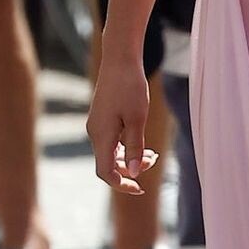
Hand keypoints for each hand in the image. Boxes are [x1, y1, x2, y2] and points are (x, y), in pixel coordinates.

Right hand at [87, 57, 159, 194]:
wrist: (120, 59)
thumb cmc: (130, 87)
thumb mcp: (137, 119)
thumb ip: (134, 147)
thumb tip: (133, 173)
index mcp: (102, 136)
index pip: (105, 172)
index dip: (121, 185)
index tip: (140, 188)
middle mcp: (95, 133)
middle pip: (108, 164)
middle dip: (130, 170)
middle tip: (154, 161)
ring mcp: (97, 125)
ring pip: (111, 153)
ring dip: (130, 158)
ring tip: (152, 154)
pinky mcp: (102, 118)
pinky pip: (111, 141)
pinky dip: (126, 146)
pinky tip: (141, 143)